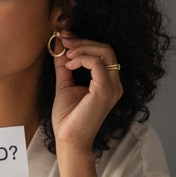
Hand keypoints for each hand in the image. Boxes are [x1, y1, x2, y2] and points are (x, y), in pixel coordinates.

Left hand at [50, 34, 123, 152]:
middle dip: (83, 41)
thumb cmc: (68, 118)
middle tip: (64, 40)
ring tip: (67, 54)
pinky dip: (82, 58)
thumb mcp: (65, 85)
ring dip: (82, 47)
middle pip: (106, 49)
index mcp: (108, 83)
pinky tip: (70, 65)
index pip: (103, 53)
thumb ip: (65, 66)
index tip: (65, 37)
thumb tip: (60, 47)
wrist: (69, 140)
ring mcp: (112, 87)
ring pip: (105, 52)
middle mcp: (115, 84)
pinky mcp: (105, 90)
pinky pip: (97, 63)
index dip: (84, 41)